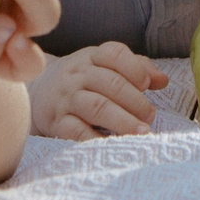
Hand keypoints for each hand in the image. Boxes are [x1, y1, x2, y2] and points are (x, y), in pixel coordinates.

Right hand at [30, 41, 164, 138]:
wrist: (36, 92)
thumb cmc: (82, 80)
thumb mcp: (104, 66)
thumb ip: (137, 69)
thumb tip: (163, 80)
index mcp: (91, 57)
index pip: (114, 53)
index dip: (135, 68)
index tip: (147, 85)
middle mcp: (77, 75)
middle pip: (109, 82)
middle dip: (135, 100)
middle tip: (150, 116)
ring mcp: (65, 98)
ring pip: (95, 106)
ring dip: (122, 120)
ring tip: (141, 132)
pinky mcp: (56, 122)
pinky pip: (75, 130)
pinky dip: (95, 139)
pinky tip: (113, 145)